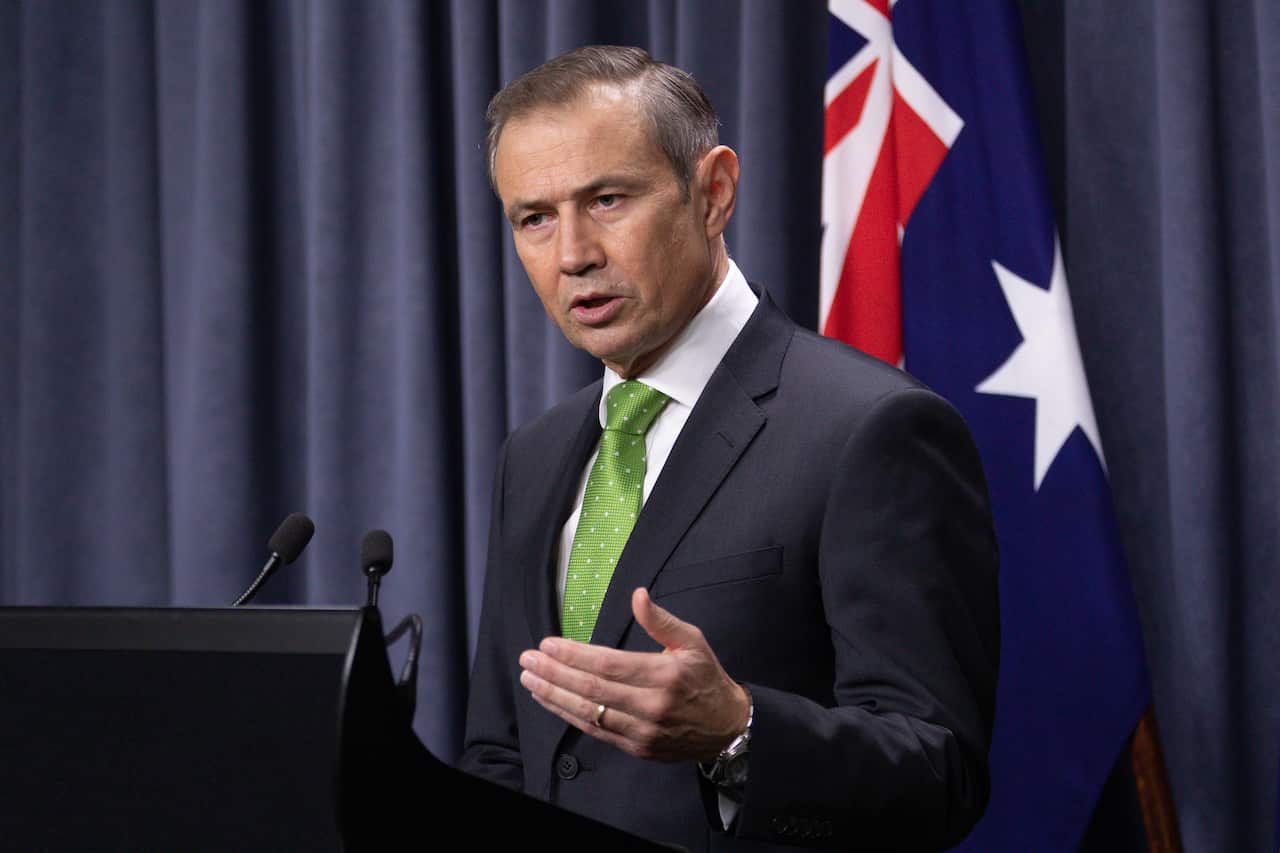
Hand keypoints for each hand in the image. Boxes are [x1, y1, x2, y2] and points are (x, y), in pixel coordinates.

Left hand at [518, 587, 750, 762]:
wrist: (726, 726)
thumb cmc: (706, 678)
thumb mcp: (692, 641)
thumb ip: (661, 620)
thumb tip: (637, 595)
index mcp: (664, 675)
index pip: (608, 664)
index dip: (574, 656)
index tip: (549, 645)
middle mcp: (651, 705)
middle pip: (592, 689)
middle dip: (554, 674)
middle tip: (528, 660)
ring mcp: (642, 731)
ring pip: (589, 713)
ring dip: (554, 696)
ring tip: (530, 680)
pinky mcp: (636, 747)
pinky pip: (596, 731)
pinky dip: (569, 716)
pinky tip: (551, 702)